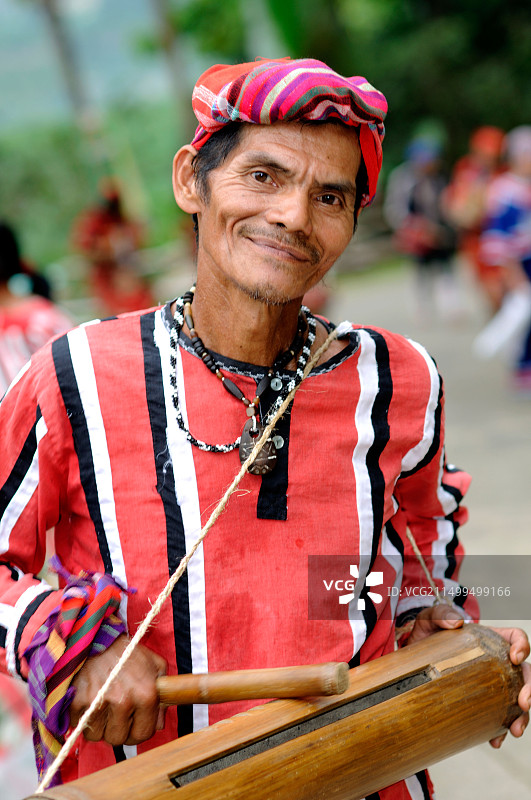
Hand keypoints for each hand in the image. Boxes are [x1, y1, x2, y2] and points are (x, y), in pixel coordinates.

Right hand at [70, 634, 166, 745]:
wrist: (97, 637)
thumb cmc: (128, 653)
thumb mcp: (155, 665)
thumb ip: (163, 695)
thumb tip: (159, 725)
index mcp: (146, 694)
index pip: (143, 734)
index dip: (138, 730)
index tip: (133, 722)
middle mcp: (123, 701)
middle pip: (118, 739)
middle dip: (117, 729)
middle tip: (115, 712)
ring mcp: (99, 702)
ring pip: (97, 736)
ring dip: (98, 725)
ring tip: (102, 704)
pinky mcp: (77, 702)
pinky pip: (78, 726)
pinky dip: (81, 717)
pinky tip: (88, 700)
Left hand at [406, 607, 530, 747]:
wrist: (413, 653)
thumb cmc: (427, 632)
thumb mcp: (430, 618)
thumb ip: (441, 614)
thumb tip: (456, 622)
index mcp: (490, 638)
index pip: (515, 637)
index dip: (522, 646)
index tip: (516, 658)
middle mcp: (496, 660)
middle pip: (524, 673)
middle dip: (529, 689)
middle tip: (524, 704)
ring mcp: (491, 682)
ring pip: (516, 698)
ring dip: (520, 716)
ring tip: (514, 730)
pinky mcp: (480, 699)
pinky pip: (496, 715)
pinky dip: (499, 729)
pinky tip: (495, 739)